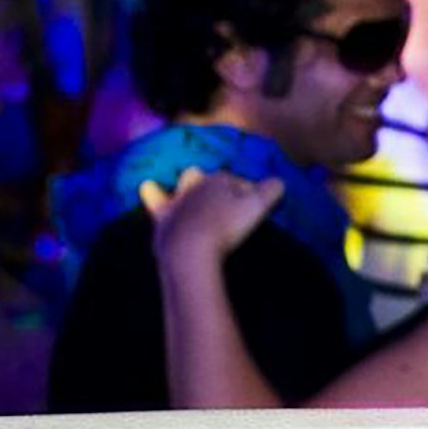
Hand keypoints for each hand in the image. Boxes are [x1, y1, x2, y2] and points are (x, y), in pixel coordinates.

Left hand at [139, 164, 283, 268]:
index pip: (239, 182)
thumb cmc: (226, 227)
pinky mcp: (162, 217)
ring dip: (187, 185)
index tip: (257, 209)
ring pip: (182, 182)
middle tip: (227, 205)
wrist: (190, 249)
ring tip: (193, 194)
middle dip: (217, 185)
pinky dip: (153, 192)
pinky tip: (149, 188)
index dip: (250, 194)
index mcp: (220, 180)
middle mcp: (196, 185)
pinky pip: (153, 197)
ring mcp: (178, 201)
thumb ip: (271, 190)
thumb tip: (279, 181)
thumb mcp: (257, 207)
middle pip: (210, 179)